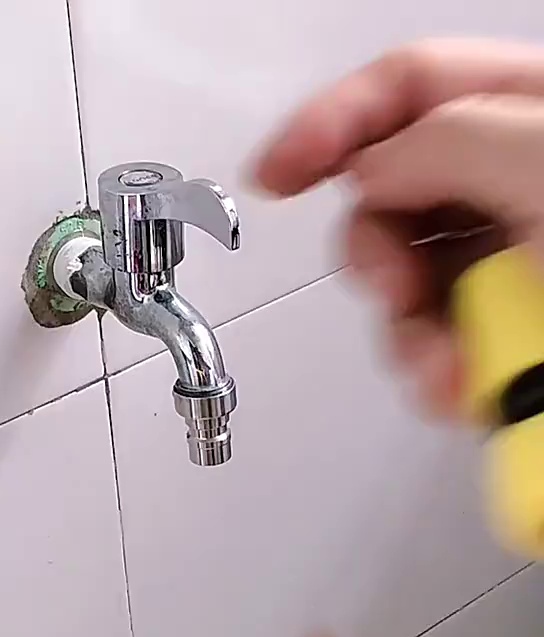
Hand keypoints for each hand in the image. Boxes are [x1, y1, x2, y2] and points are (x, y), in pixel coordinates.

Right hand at [251, 40, 543, 420]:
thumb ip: (446, 143)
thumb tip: (374, 169)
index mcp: (535, 119)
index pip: (411, 88)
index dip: (332, 123)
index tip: (277, 174)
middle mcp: (517, 187)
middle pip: (393, 196)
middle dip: (377, 253)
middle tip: (395, 288)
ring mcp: (511, 267)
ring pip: (406, 287)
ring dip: (408, 334)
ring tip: (447, 367)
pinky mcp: (508, 339)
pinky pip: (435, 347)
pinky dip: (435, 376)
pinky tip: (462, 389)